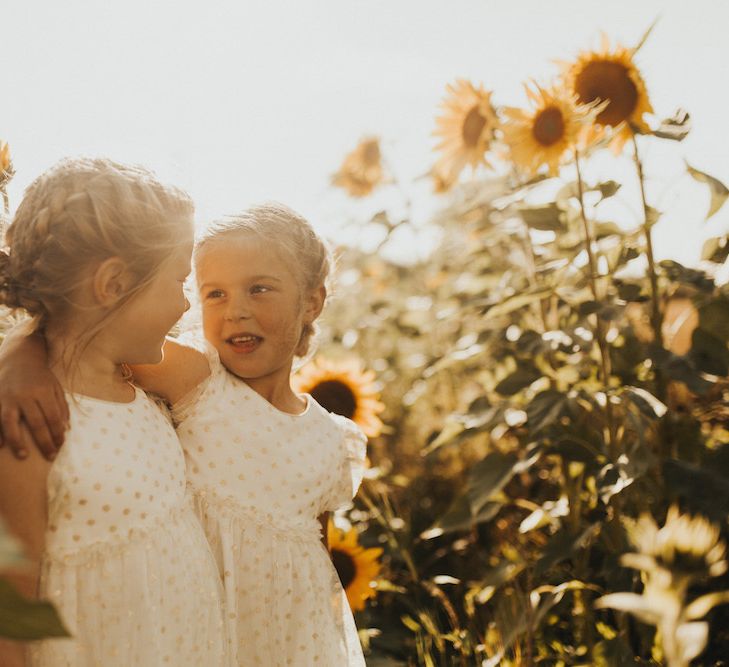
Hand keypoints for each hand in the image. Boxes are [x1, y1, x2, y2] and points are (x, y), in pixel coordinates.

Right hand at [0, 325, 68, 460]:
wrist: (17, 357)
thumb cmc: (40, 376)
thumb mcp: (55, 386)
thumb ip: (61, 406)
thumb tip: (66, 428)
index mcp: (43, 391)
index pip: (53, 417)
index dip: (58, 433)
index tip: (60, 445)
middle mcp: (25, 395)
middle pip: (36, 423)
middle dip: (44, 442)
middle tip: (50, 456)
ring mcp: (7, 397)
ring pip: (10, 422)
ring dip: (18, 441)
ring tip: (24, 455)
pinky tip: (1, 446)